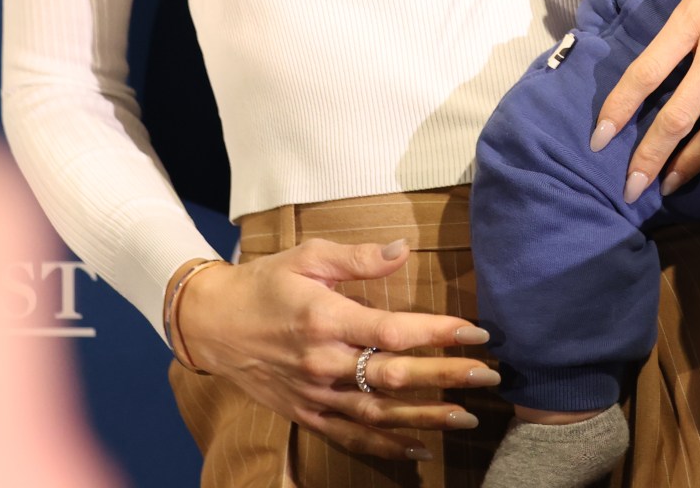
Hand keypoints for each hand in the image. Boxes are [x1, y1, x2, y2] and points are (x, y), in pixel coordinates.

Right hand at [175, 239, 497, 462]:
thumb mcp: (308, 256)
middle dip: (445, 376)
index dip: (439, 334)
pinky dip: (385, 446)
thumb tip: (403, 249)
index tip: (478, 334)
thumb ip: (359, 258)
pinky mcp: (305, 413)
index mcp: (325, 319)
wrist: (210, 323)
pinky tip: (420, 450)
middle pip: (393, 376)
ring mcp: (313, 393)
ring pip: (376, 413)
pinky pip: (350, 435)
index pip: (394, 331)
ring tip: (467, 418)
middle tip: (489, 376)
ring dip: (424, 418)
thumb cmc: (265, 283)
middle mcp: (322, 362)